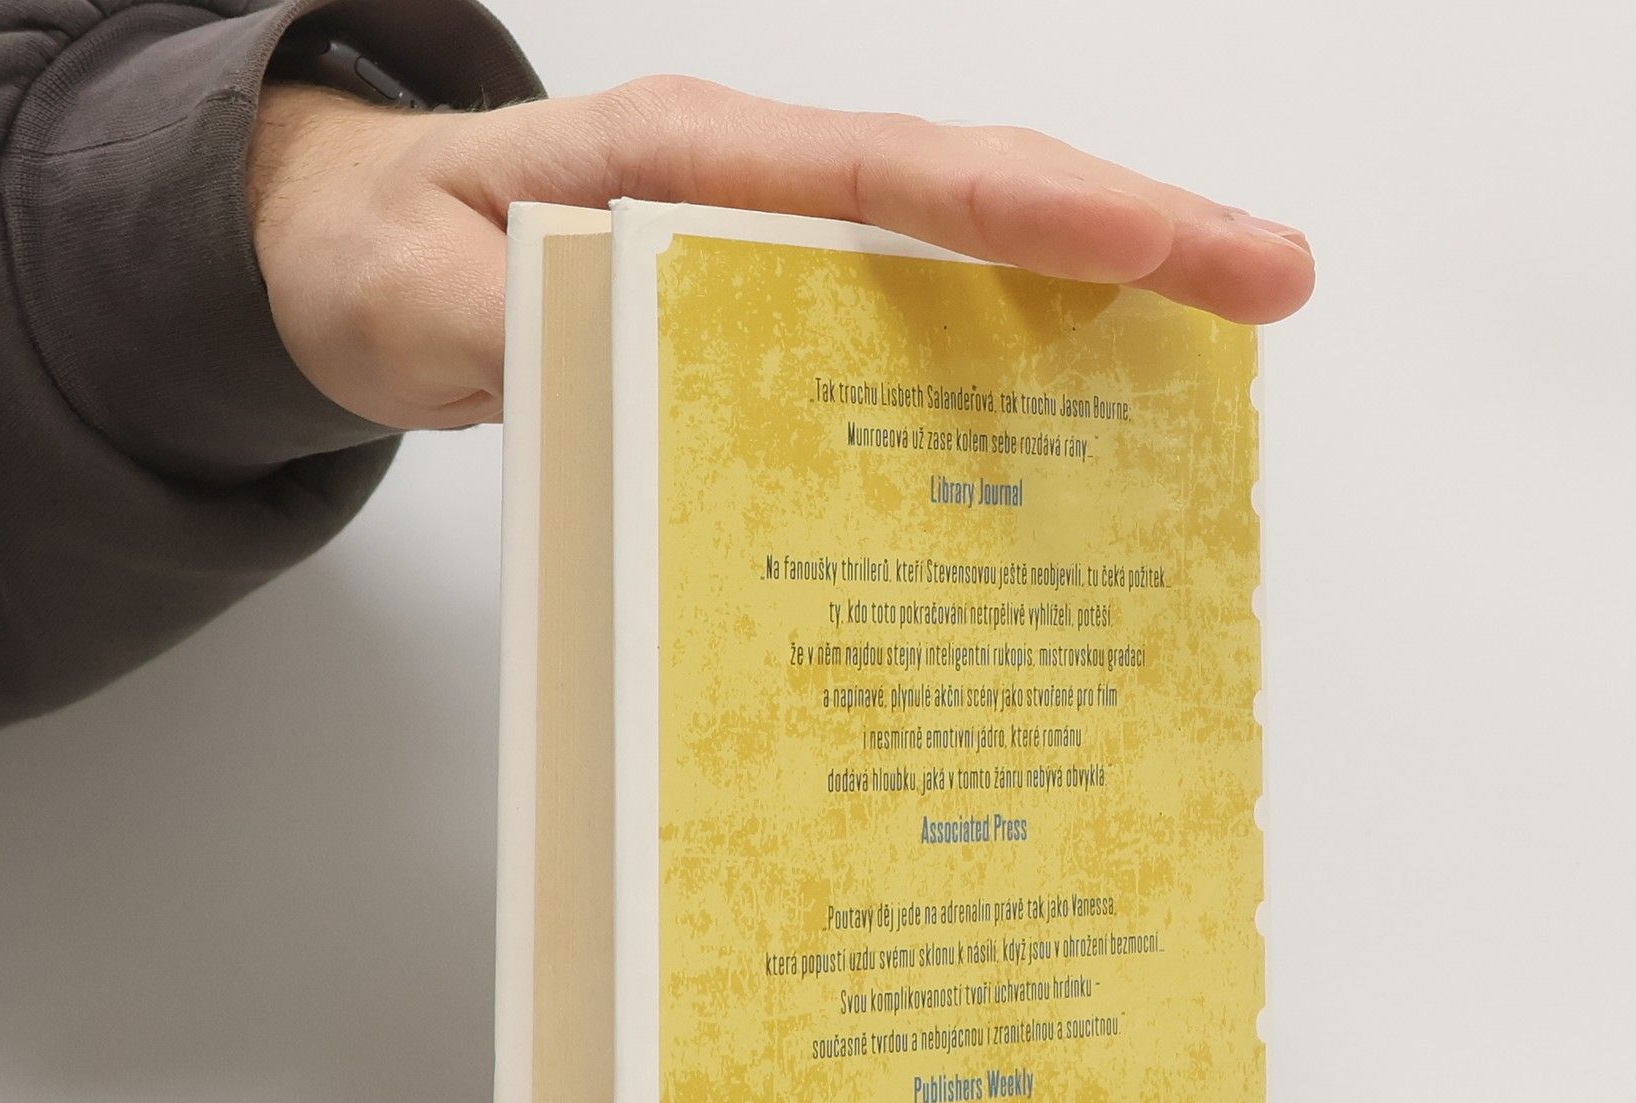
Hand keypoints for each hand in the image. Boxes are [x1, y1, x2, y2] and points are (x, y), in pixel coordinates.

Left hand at [248, 76, 1313, 430]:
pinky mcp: (782, 311)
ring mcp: (779, 245)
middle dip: (1132, 232)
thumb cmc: (390, 255)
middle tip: (1278, 279)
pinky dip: (1018, 344)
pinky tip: (1094, 403)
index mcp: (686, 165)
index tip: (1160, 248)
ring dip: (1105, 287)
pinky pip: (922, 315)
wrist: (357, 254)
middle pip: (972, 194)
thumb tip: (613, 350)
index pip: (885, 179)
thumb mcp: (413, 294)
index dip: (1028, 214)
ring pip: (970, 250)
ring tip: (1239, 333)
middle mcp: (756, 191)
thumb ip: (501, 319)